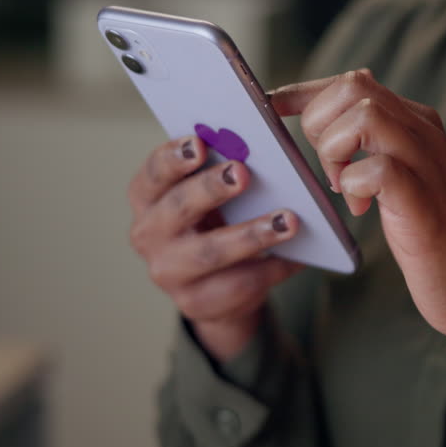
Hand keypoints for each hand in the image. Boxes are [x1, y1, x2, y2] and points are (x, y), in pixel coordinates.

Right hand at [128, 135, 300, 361]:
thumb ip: (222, 173)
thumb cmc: (213, 223)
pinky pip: (239, 283)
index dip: (173, 158)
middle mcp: (148, 235)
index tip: (200, 143)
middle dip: (210, 188)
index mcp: (147, 198)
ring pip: (210, 252)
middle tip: (243, 173)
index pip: (152, 173)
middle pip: (177, 208)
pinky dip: (272, 267)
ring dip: (251, 235)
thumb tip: (262, 152)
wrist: (213, 290)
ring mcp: (168, 273)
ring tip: (288, 220)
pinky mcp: (195, 303)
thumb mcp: (210, 197)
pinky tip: (298, 256)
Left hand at [270, 70, 445, 342]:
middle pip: (353, 88)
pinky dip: (354, 184)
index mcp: (415, 123)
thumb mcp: (395, 178)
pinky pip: (377, 169)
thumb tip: (325, 121)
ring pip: (364, 116)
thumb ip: (369, 146)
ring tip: (341, 187)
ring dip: (335, 151)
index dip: (304, 93)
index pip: (352, 81)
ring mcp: (427, 163)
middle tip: (327, 169)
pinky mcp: (422, 202)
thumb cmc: (427, 235)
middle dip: (320, 125)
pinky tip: (361, 208)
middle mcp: (423, 133)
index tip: (271, 109)